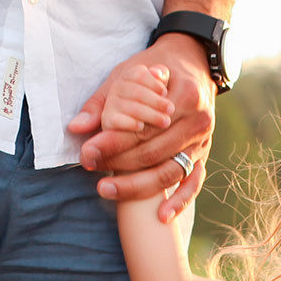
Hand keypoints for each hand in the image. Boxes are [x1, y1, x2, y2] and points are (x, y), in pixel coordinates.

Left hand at [68, 35, 215, 221]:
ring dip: (138, 185)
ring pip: (171, 171)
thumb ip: (103, 102)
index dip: (114, 142)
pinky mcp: (202, 154)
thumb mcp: (128, 73)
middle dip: (119, 163)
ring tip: (107, 190)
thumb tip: (77, 128)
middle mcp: (198, 120)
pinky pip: (193, 183)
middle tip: (91, 168)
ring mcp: (203, 141)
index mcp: (183, 96)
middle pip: (155, 152)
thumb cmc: (155, 69)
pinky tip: (160, 216)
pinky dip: (179, 201)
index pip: (144, 127)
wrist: (192, 64)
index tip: (88, 152)